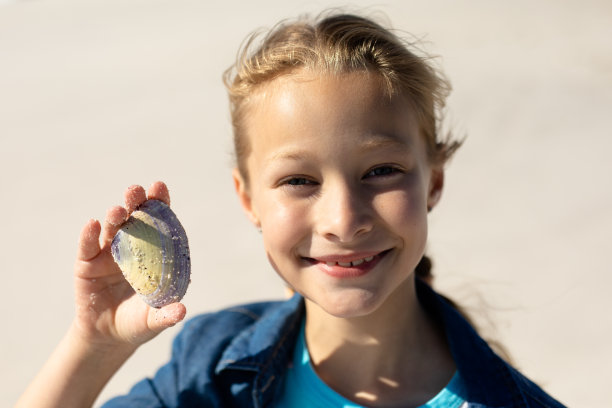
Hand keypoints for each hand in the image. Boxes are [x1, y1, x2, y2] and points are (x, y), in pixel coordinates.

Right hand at [72, 181, 186, 347]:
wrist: (109, 336)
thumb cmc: (139, 322)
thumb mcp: (154, 320)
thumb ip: (166, 314)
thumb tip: (181, 311)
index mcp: (153, 252)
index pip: (158, 222)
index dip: (159, 203)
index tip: (159, 186)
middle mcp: (131, 246)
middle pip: (133, 219)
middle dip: (135, 202)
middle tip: (136, 191)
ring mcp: (108, 253)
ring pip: (112, 229)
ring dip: (115, 217)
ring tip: (118, 210)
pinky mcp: (86, 264)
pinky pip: (87, 246)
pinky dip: (89, 235)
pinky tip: (92, 224)